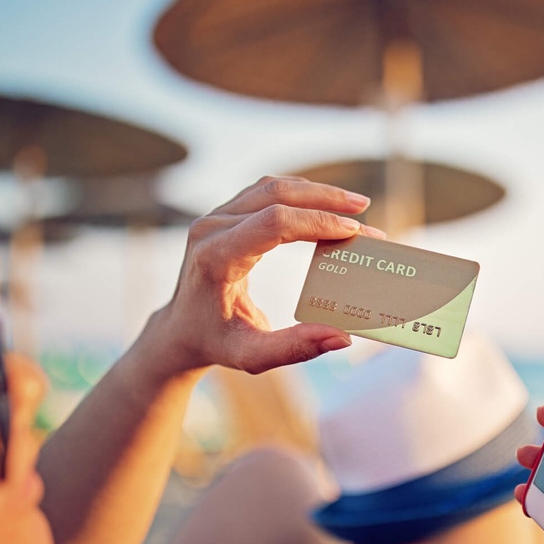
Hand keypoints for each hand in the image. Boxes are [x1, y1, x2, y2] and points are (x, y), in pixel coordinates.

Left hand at [153, 175, 383, 375]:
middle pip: (274, 195)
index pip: (273, 223)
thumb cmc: (215, 342)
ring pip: (272, 187)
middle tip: (363, 208)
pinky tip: (326, 206)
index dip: (316, 222)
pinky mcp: (225, 214)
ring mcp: (216, 216)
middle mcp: (212, 229)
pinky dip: (300, 195)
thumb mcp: (252, 355)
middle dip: (324, 198)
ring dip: (315, 192)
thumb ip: (295, 348)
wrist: (180, 329)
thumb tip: (343, 337)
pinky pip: (265, 192)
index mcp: (216, 258)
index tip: (352, 232)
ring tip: (353, 206)